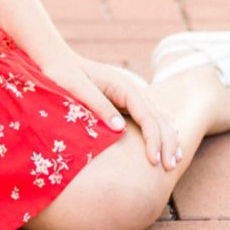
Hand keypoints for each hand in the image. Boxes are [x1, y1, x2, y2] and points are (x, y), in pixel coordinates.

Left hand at [37, 51, 183, 170]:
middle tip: (169, 167)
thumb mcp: (76, 87)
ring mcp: (130, 96)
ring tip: (172, 163)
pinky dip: (159, 133)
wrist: (57, 61)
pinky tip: (163, 148)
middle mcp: (132, 90)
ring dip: (168, 140)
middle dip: (167, 143)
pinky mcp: (125, 103)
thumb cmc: (63, 74)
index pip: (147, 115)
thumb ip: (98, 106)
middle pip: (159, 118)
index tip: (154, 161)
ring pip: (158, 118)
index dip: (153, 139)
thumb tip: (120, 129)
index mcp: (123, 86)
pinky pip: (149, 119)